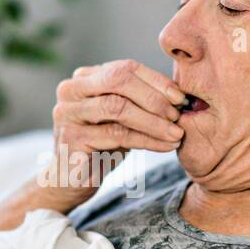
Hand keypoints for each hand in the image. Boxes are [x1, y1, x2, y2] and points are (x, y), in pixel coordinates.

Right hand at [39, 59, 186, 210]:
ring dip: (153, 121)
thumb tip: (179, 95)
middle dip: (153, 97)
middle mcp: (71, 90)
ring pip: (118, 107)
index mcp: (84, 78)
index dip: (156, 81)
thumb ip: (139, 100)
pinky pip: (116, 135)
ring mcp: (68, 113)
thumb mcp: (121, 117)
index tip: (181, 98)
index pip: (125, 68)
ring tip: (175, 134)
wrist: (71, 180)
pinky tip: (165, 146)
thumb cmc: (101, 145)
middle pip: (118, 80)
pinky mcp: (71, 138)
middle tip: (177, 115)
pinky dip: (146, 140)